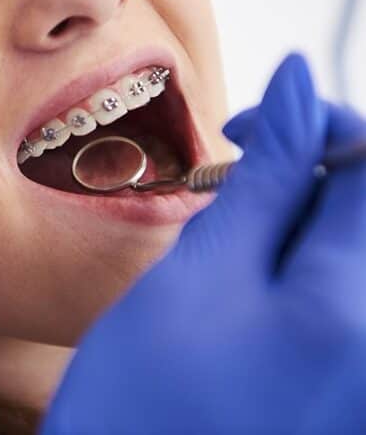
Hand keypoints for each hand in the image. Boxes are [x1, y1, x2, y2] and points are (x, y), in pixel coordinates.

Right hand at [40, 54, 365, 434]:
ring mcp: (358, 370)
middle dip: (298, 180)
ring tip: (220, 255)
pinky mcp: (339, 385)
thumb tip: (298, 84)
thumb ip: (264, 179)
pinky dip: (288, 270)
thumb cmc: (142, 400)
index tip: (246, 130)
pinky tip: (238, 289)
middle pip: (362, 207)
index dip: (314, 123)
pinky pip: (330, 296)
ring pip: (340, 249)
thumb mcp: (197, 273)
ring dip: (288, 226)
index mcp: (350, 307)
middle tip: (225, 195)